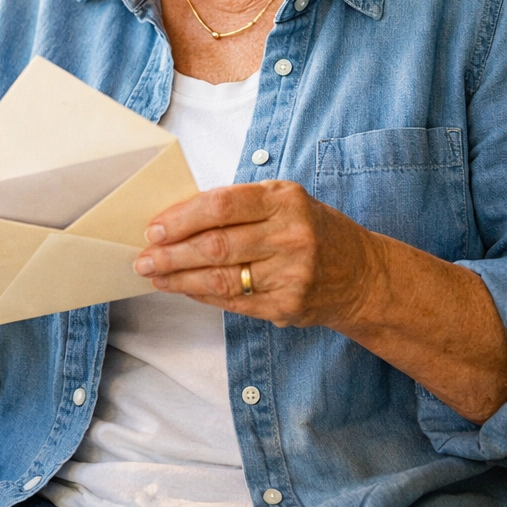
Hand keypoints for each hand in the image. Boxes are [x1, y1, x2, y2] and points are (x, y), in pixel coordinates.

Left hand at [134, 180, 379, 328]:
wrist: (363, 275)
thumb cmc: (311, 229)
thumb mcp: (283, 202)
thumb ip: (238, 205)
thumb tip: (176, 217)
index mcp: (284, 200)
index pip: (221, 205)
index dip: (181, 218)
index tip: (153, 228)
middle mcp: (290, 236)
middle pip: (215, 245)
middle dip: (171, 253)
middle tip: (143, 258)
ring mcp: (291, 274)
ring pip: (220, 278)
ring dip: (179, 278)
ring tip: (153, 275)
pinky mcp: (287, 306)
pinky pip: (233, 302)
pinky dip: (201, 295)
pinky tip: (182, 288)